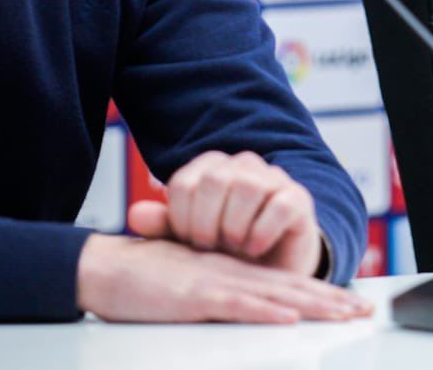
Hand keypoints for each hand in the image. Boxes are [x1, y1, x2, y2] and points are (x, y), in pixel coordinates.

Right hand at [76, 233, 370, 323]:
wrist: (103, 267)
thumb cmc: (142, 280)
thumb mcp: (191, 286)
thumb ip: (219, 295)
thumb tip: (247, 311)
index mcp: (232, 271)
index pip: (285, 283)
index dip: (320, 294)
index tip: (350, 304)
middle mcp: (231, 273)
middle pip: (291, 289)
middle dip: (331, 301)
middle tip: (363, 311)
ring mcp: (215, 283)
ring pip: (274, 295)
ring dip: (312, 306)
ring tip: (343, 315)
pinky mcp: (195, 296)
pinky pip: (236, 305)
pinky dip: (264, 312)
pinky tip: (287, 318)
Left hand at [127, 151, 324, 276]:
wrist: (270, 266)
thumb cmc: (226, 249)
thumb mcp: (190, 240)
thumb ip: (164, 226)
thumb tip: (134, 215)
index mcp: (211, 168)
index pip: (184, 182)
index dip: (180, 218)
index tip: (189, 242)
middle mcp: (242, 165)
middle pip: (214, 179)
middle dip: (206, 222)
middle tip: (210, 247)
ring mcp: (273, 178)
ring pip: (247, 186)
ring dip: (235, 226)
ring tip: (234, 248)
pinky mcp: (298, 198)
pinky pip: (279, 205)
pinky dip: (262, 231)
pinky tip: (254, 248)